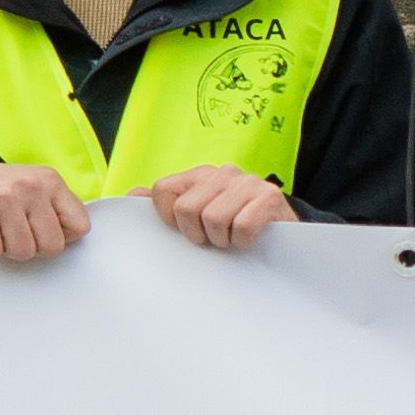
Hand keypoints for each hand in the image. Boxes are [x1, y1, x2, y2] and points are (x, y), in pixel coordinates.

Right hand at [0, 159, 85, 266]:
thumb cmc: (4, 188)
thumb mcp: (39, 187)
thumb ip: (58, 209)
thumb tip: (70, 238)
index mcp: (51, 181)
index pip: (80, 226)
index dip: (63, 236)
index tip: (47, 229)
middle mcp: (30, 187)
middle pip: (52, 246)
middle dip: (36, 247)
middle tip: (21, 232)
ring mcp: (3, 199)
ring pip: (22, 252)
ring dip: (10, 248)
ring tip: (2, 228)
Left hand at [140, 164, 289, 252]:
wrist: (283, 230)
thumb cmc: (234, 225)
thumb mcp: (199, 212)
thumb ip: (167, 204)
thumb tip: (132, 196)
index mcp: (199, 176)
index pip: (164, 190)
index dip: (169, 218)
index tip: (186, 229)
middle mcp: (222, 173)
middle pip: (186, 209)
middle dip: (198, 234)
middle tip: (213, 238)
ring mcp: (247, 183)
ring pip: (214, 219)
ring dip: (222, 240)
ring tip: (231, 239)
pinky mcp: (268, 197)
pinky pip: (242, 226)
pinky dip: (243, 241)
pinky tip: (248, 240)